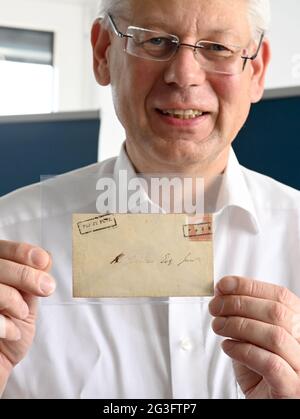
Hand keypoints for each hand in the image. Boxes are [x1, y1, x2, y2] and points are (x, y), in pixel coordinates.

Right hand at [0, 240, 55, 394]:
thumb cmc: (11, 330)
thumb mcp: (26, 301)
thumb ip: (33, 279)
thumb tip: (45, 258)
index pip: (0, 249)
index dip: (20, 251)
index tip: (43, 260)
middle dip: (25, 274)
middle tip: (47, 287)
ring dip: (13, 300)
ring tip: (21, 314)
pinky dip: (4, 325)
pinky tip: (11, 333)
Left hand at [209, 276, 299, 398]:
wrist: (265, 403)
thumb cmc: (260, 373)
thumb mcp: (251, 338)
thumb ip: (243, 315)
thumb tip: (222, 290)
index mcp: (299, 327)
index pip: (281, 296)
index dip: (250, 286)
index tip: (224, 285)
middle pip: (277, 312)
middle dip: (239, 303)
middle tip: (215, 307)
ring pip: (274, 335)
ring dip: (237, 325)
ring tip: (218, 326)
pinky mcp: (292, 389)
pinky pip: (270, 363)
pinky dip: (243, 350)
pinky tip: (228, 347)